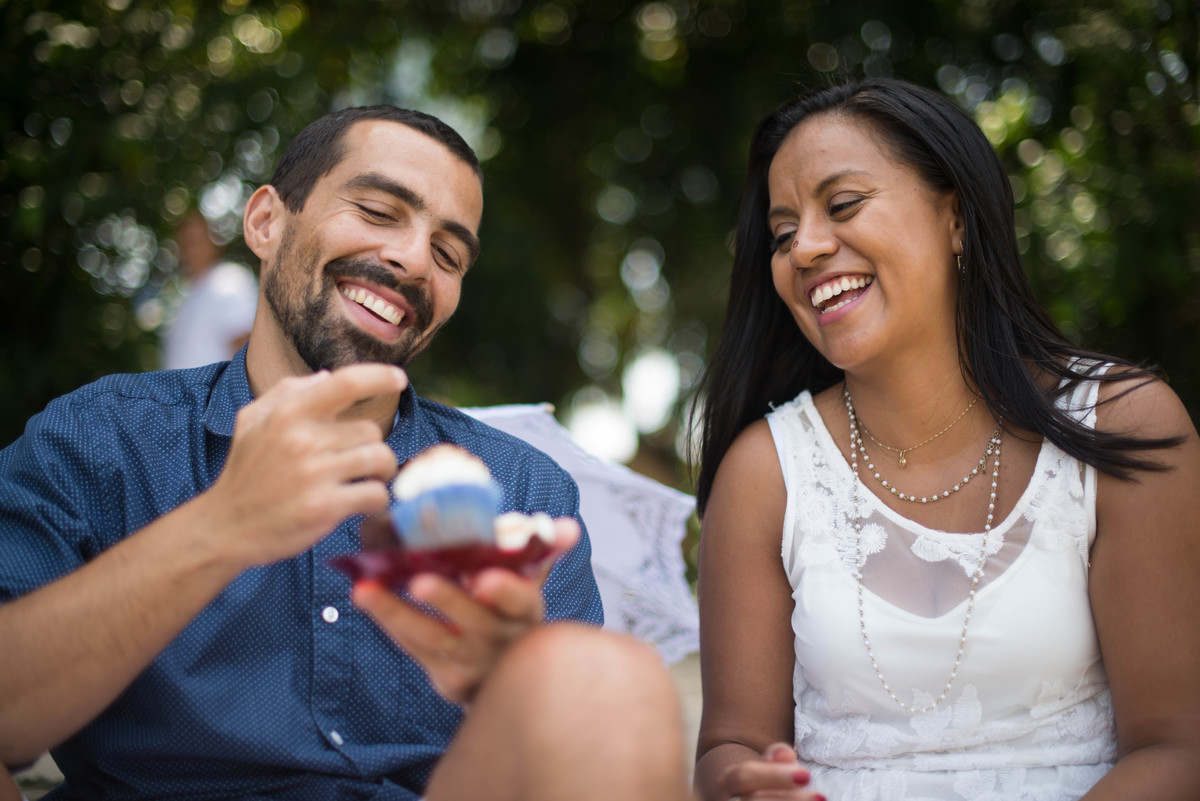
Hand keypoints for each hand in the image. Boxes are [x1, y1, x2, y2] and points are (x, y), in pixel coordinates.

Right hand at [202, 363, 406, 568]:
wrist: (227, 527)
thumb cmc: (245, 473)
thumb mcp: (251, 422)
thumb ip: (286, 392)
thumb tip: (325, 376)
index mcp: (288, 414)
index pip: (346, 382)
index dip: (380, 376)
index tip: (399, 379)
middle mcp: (302, 440)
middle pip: (371, 430)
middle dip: (371, 446)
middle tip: (356, 462)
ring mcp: (314, 474)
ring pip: (380, 459)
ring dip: (381, 472)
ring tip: (366, 480)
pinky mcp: (325, 507)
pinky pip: (376, 494)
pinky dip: (378, 500)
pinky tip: (363, 503)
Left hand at [352, 517, 580, 703]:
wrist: (504, 670)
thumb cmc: (510, 611)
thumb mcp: (531, 581)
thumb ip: (542, 550)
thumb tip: (568, 527)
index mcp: (526, 612)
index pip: (521, 601)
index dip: (504, 591)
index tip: (484, 578)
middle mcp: (502, 641)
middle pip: (475, 623)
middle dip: (448, 602)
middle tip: (419, 581)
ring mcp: (473, 664)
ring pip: (434, 639)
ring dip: (398, 613)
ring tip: (366, 590)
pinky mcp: (447, 679)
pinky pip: (414, 649)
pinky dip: (389, 623)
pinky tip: (367, 600)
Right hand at [717, 743, 824, 800]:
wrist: (741, 800)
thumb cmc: (759, 784)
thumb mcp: (764, 767)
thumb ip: (775, 758)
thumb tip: (786, 754)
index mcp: (727, 783)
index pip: (743, 776)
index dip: (774, 775)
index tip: (807, 775)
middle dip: (789, 800)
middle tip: (820, 796)